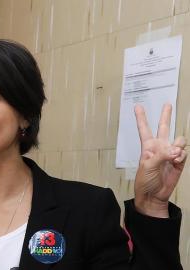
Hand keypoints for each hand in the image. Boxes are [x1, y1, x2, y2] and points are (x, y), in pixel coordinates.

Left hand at [134, 103, 186, 217]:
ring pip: (179, 140)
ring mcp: (170, 153)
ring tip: (172, 155)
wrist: (154, 195)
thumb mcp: (148, 166)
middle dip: (166, 115)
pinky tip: (176, 161)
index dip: (141, 118)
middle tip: (167, 104)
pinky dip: (181, 156)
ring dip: (177, 146)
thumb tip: (175, 150)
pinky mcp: (179, 161)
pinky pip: (184, 152)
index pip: (144, 129)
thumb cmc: (145, 181)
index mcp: (147, 147)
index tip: (138, 106)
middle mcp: (159, 147)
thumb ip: (161, 155)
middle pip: (164, 127)